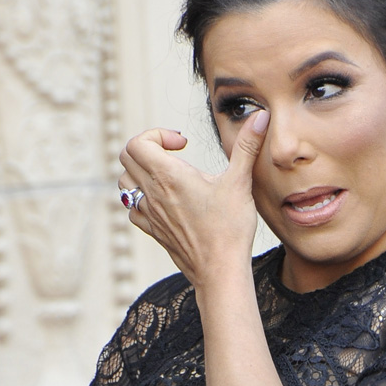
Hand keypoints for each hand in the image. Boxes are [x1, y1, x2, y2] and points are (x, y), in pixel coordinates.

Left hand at [118, 110, 269, 286]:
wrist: (219, 269)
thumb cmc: (229, 227)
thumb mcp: (240, 181)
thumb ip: (247, 145)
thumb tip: (261, 116)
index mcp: (168, 176)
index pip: (137, 143)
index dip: (157, 135)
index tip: (183, 144)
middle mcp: (152, 193)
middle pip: (127, 157)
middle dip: (148, 147)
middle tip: (175, 153)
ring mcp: (149, 213)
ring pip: (125, 183)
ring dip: (141, 171)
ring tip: (167, 174)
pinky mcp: (153, 231)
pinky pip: (132, 209)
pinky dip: (141, 198)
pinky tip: (164, 201)